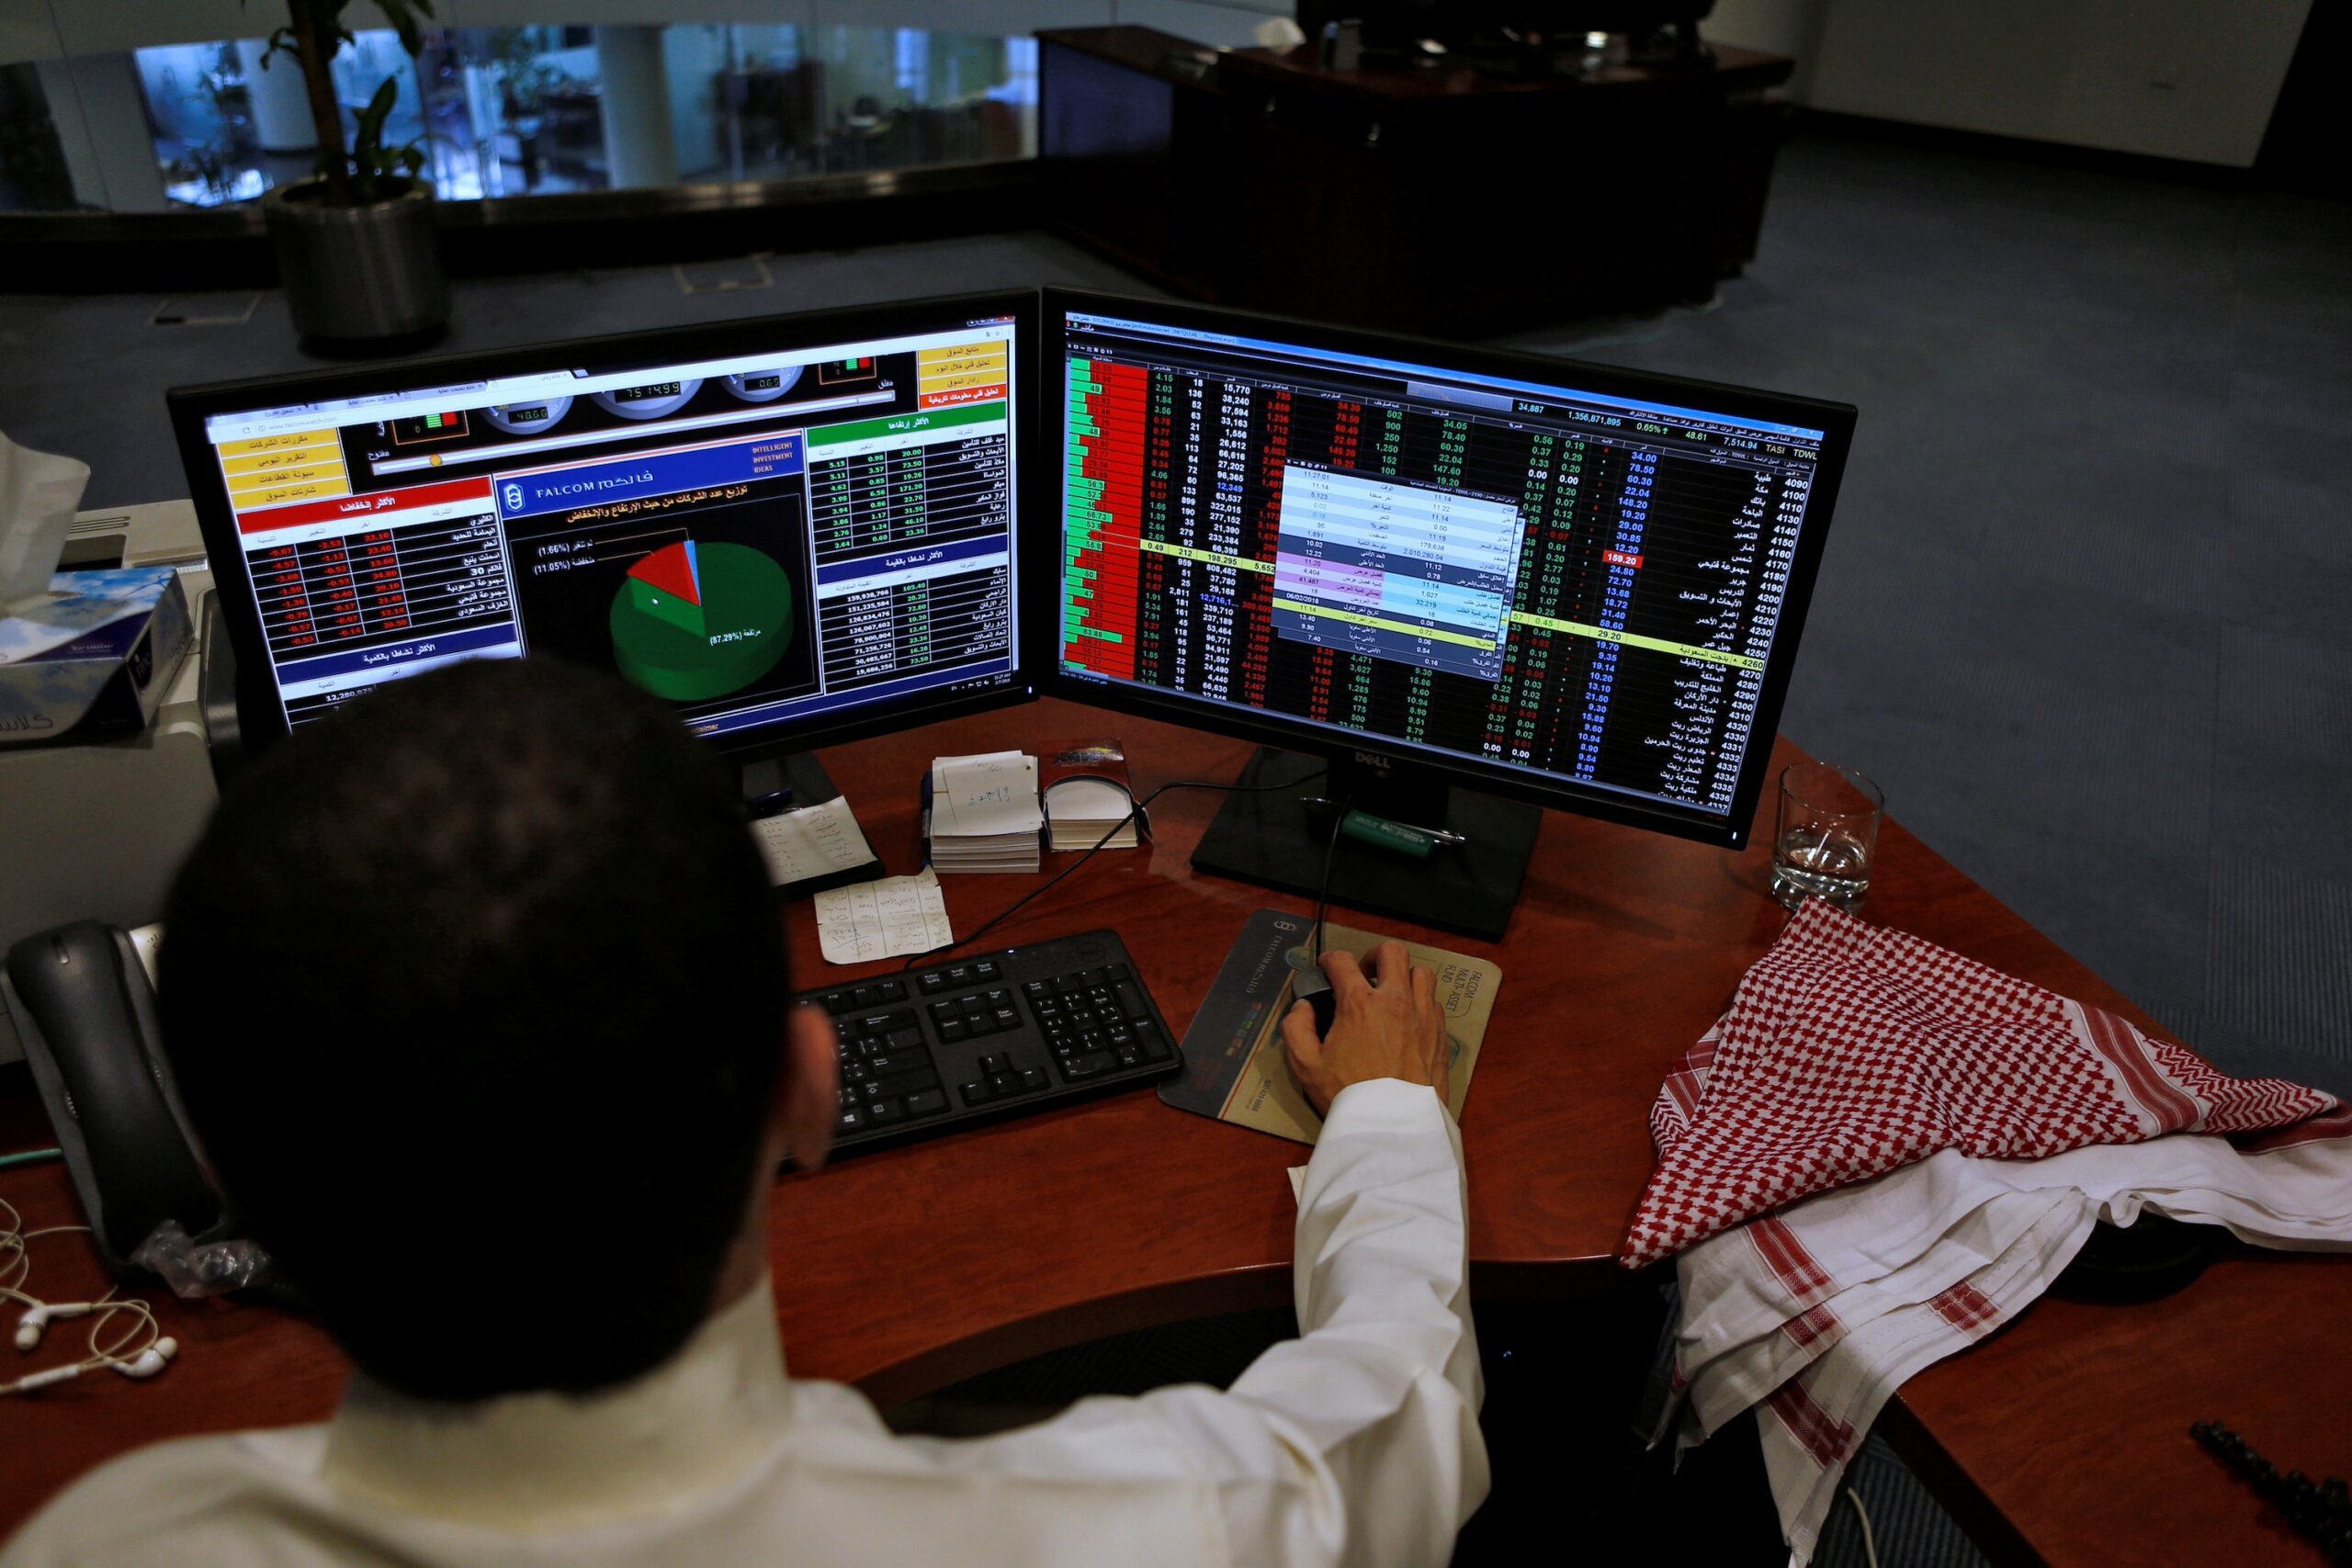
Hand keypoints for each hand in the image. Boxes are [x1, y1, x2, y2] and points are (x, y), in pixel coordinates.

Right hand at [1281, 940, 1446, 1116]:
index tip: (1327, 968)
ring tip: (1392, 995)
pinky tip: (1409, 1020)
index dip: (1330, 960)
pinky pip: (1434, 1002)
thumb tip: (1303, 1007)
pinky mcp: (1440, 1034)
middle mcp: (1395, 1000)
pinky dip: (1421, 1002)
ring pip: (1421, 973)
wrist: (1394, 1125)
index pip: (1343, 962)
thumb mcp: (1306, 1066)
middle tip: (1365, 974)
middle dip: (1375, 956)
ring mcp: (1423, 1015)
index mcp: (1359, 1003)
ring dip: (1404, 977)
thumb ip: (1296, 1028)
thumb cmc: (1349, 1095)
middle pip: (1393, 952)